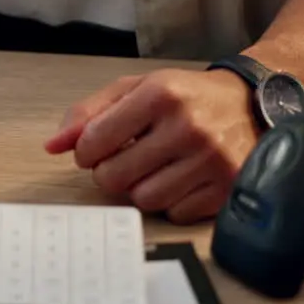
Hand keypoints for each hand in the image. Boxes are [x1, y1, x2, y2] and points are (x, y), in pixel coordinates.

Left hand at [44, 69, 260, 223]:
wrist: (251, 103)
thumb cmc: (185, 97)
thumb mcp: (136, 89)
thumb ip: (88, 113)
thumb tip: (52, 146)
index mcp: (160, 95)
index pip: (94, 141)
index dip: (85, 151)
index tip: (94, 150)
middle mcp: (188, 127)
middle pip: (115, 176)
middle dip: (109, 172)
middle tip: (123, 160)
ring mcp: (211, 160)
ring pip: (144, 199)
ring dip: (140, 188)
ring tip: (154, 168)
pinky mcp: (228, 187)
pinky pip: (175, 214)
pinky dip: (171, 202)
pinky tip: (181, 179)